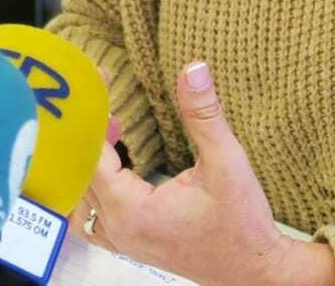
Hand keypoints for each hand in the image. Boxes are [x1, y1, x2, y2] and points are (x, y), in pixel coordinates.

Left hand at [67, 61, 333, 285]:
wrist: (254, 270)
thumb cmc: (242, 224)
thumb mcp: (226, 162)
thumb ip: (204, 115)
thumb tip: (193, 69)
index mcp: (132, 211)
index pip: (92, 154)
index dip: (93, 113)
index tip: (100, 80)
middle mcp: (118, 229)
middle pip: (80, 173)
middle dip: (88, 131)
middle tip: (103, 96)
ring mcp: (121, 240)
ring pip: (81, 196)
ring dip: (88, 160)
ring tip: (111, 129)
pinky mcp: (130, 243)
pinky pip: (91, 215)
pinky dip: (92, 186)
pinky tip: (111, 166)